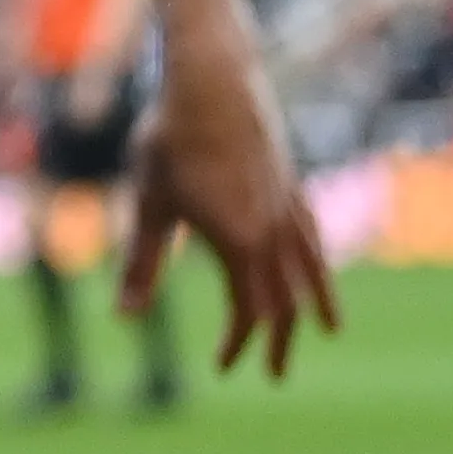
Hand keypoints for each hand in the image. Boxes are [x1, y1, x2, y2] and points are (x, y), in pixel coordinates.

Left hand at [124, 44, 341, 375]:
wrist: (211, 79)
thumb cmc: (170, 141)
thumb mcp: (150, 204)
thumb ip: (142, 264)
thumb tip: (124, 318)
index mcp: (240, 242)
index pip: (249, 311)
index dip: (238, 343)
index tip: (223, 367)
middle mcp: (274, 230)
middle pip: (286, 300)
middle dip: (278, 339)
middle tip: (273, 374)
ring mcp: (289, 205)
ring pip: (311, 267)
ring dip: (315, 303)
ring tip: (328, 330)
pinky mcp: (291, 181)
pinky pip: (312, 234)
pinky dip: (318, 260)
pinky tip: (315, 264)